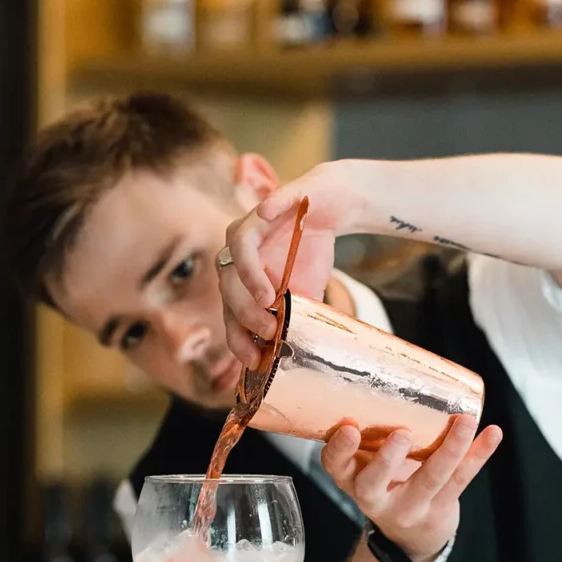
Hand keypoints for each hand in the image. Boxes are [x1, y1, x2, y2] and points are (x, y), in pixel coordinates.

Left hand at [217, 160, 369, 366]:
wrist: (332, 209)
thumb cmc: (310, 254)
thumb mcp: (303, 295)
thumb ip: (291, 319)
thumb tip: (292, 356)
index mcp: (238, 276)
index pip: (229, 310)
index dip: (237, 336)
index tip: (252, 360)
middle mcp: (237, 250)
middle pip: (228, 284)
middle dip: (245, 313)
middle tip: (268, 332)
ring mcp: (252, 223)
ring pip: (239, 249)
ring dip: (249, 275)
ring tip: (267, 300)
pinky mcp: (274, 200)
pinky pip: (267, 206)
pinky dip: (267, 210)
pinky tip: (268, 216)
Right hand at [322, 415, 502, 561]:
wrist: (410, 539)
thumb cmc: (386, 483)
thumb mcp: (365, 465)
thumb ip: (370, 432)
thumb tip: (387, 369)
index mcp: (352, 480)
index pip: (335, 467)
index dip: (338, 450)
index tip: (348, 428)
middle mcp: (376, 498)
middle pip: (375, 483)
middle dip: (387, 460)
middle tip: (401, 434)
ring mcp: (410, 506)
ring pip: (430, 479)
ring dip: (449, 449)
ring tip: (465, 422)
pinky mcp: (441, 507)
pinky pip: (462, 479)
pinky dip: (480, 454)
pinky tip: (492, 434)